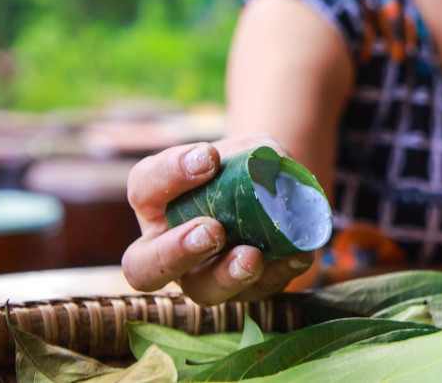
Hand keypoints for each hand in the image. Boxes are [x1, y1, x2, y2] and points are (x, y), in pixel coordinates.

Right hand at [121, 135, 314, 304]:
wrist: (278, 197)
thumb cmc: (248, 168)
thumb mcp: (248, 150)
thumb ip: (252, 155)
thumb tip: (264, 168)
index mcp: (157, 203)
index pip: (144, 187)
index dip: (169, 174)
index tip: (208, 158)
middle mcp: (168, 247)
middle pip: (143, 267)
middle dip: (176, 252)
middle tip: (211, 230)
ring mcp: (204, 275)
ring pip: (201, 291)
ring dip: (227, 275)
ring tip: (251, 256)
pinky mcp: (245, 290)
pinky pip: (258, 291)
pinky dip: (280, 272)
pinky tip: (298, 255)